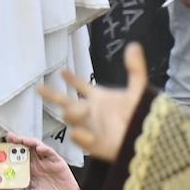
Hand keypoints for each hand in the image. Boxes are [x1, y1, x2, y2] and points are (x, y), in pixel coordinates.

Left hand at [4, 134, 79, 189]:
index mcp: (29, 170)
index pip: (18, 158)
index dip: (10, 151)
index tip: (1, 147)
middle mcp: (37, 163)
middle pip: (26, 149)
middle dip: (18, 142)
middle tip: (10, 138)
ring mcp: (46, 161)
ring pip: (37, 147)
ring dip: (29, 142)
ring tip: (23, 140)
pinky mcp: (57, 161)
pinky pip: (50, 152)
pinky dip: (45, 149)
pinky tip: (39, 148)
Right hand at [37, 43, 148, 162]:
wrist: (147, 138)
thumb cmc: (141, 115)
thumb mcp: (139, 90)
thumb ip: (136, 69)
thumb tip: (134, 45)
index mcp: (99, 97)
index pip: (80, 85)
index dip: (71, 78)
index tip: (61, 70)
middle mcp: (90, 111)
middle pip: (64, 102)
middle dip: (52, 95)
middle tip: (41, 88)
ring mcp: (89, 127)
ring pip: (70, 118)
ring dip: (72, 113)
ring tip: (80, 110)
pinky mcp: (93, 144)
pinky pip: (79, 138)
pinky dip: (79, 135)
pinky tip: (80, 132)